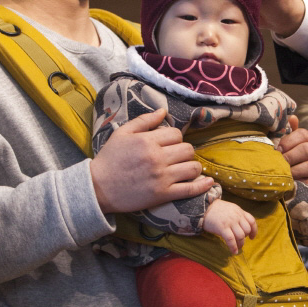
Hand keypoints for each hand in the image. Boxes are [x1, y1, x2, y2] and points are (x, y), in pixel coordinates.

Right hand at [91, 106, 213, 213]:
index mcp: (147, 141)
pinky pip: (190, 189)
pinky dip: (203, 186)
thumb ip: (144, 120)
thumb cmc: (109, 159)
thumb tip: (164, 111)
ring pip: (192, 168)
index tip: (168, 144)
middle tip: (177, 156)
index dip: (175, 138)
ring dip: (193, 167)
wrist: (98, 188)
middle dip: (184, 151)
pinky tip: (208, 182)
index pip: (176, 134)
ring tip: (187, 168)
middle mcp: (157, 158)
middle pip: (187, 149)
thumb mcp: (122, 133)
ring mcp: (161, 178)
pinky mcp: (163, 195)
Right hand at [203, 199, 256, 253]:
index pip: (252, 221)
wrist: (203, 207)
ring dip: (240, 244)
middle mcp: (236, 216)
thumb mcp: (230, 209)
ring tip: (237, 248)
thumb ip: (238, 215)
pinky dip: (233, 247)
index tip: (252, 237)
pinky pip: (231, 240)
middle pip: (247, 230)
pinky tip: (233, 252)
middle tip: (240, 242)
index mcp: (239, 211)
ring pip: (240, 236)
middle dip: (245, 238)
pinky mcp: (222, 228)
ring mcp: (230, 222)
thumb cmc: (216, 210)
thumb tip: (243, 227)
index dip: (254, 230)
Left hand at [279, 116, 307, 191]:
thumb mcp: (289, 151)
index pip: (303, 134)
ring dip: (294, 171)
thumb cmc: (292, 169)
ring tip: (285, 176)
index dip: (288, 140)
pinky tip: (294, 186)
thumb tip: (292, 117)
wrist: (302, 194)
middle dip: (290, 156)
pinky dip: (302, 183)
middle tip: (279, 164)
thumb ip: (288, 135)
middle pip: (307, 148)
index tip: (277, 149)